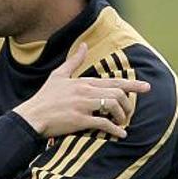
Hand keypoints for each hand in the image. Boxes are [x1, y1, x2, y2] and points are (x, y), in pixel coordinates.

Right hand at [13, 43, 150, 137]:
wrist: (31, 116)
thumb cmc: (44, 97)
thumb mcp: (58, 75)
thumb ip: (74, 61)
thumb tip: (84, 44)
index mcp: (82, 82)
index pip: (113, 82)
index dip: (132, 85)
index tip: (146, 88)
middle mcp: (85, 92)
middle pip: (117, 93)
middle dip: (128, 104)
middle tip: (130, 112)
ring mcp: (82, 106)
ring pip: (112, 106)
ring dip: (122, 115)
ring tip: (122, 122)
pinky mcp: (79, 120)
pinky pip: (103, 123)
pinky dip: (115, 129)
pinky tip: (120, 134)